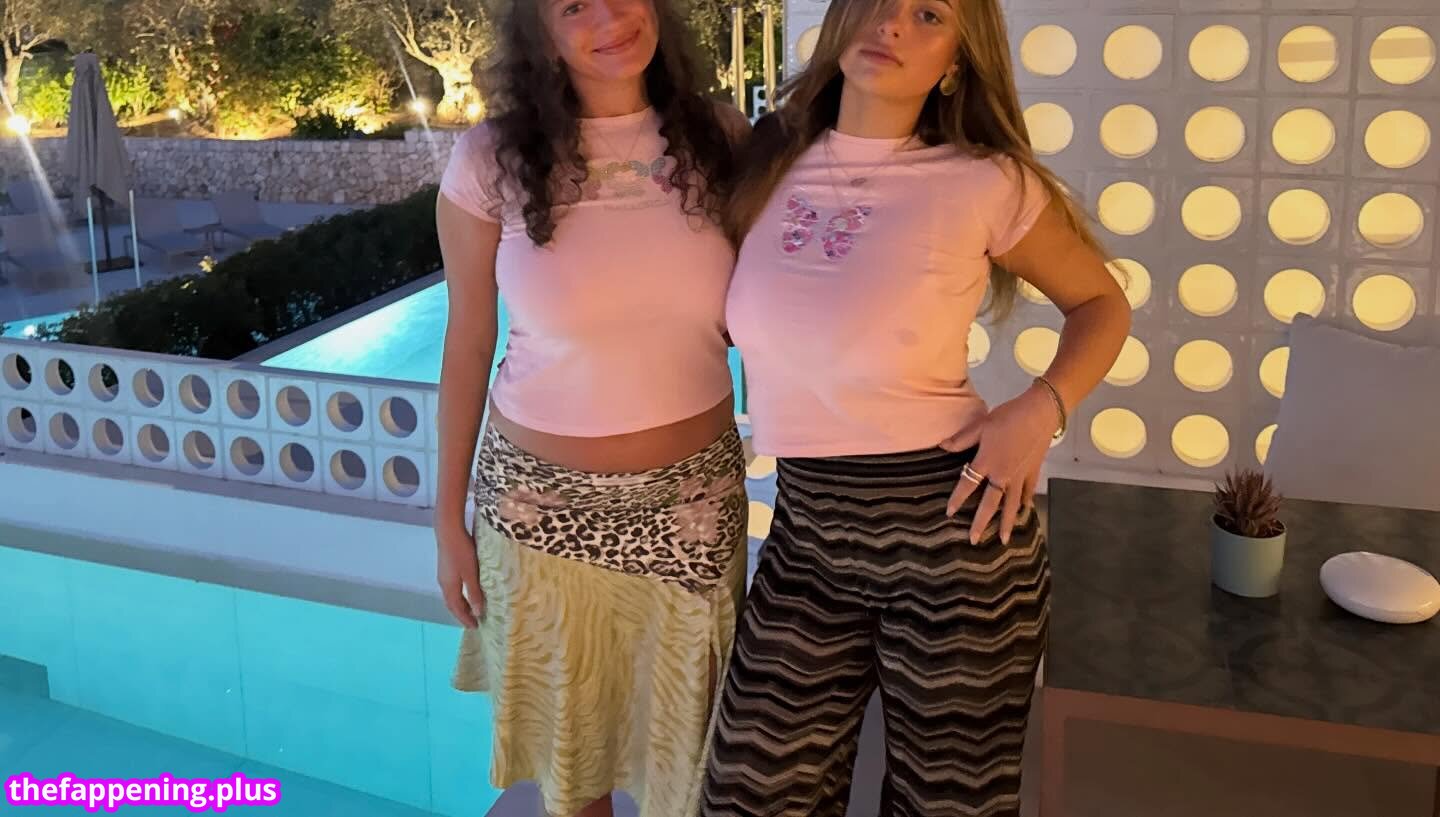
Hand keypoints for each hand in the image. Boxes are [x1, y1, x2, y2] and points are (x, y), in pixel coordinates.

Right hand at [435, 516, 484, 627]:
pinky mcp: (446, 567)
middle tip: (473, 621)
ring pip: (451, 596)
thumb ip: (474, 593)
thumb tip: (477, 612)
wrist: (448, 531)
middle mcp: (444, 583)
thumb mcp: (471, 574)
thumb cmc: (461, 552)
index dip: (465, 619)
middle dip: (462, 614)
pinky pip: (452, 588)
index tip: (475, 627)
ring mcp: (443, 575)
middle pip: (452, 604)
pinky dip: (459, 595)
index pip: (457, 609)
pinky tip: (466, 591)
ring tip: (471, 609)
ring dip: (461, 604)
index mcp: (449, 587)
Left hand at [939, 385, 1059, 544]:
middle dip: (981, 523)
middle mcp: (1003, 474)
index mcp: (987, 462)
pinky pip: (1027, 493)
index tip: (949, 513)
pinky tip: (1024, 512)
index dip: (957, 499)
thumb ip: (961, 439)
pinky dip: (1025, 503)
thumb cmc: (1008, 417)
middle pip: (990, 503)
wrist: (1040, 413)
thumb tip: (941, 446)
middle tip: (974, 540)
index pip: (968, 484)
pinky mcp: (1033, 472)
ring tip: (1004, 539)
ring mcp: (1020, 476)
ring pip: (1011, 504)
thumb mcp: (981, 425)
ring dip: (1007, 522)